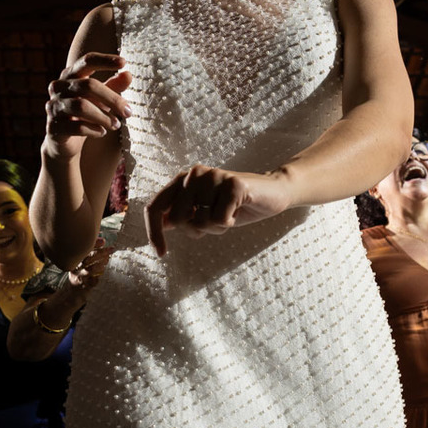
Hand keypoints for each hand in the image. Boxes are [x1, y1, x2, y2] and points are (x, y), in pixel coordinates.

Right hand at [43, 54, 132, 158]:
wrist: (65, 143)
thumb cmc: (86, 114)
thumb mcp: (102, 99)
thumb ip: (114, 87)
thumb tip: (128, 75)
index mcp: (71, 75)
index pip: (87, 61)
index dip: (104, 60)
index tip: (124, 62)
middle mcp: (58, 87)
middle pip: (87, 85)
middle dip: (112, 99)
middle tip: (128, 112)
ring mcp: (54, 106)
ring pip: (81, 106)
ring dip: (104, 117)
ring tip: (116, 125)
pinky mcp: (54, 127)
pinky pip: (77, 126)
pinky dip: (94, 130)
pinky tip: (102, 132)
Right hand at [67, 238, 111, 294]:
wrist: (75, 289)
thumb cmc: (82, 270)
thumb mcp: (84, 259)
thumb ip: (92, 249)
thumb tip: (102, 240)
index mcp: (74, 258)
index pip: (83, 249)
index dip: (94, 245)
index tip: (103, 241)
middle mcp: (75, 267)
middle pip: (88, 259)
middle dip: (100, 253)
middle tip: (111, 249)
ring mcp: (79, 276)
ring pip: (89, 270)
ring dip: (100, 264)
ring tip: (107, 260)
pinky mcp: (83, 285)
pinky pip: (92, 281)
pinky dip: (98, 276)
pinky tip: (103, 270)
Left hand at [144, 166, 293, 257]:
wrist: (273, 192)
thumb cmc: (235, 205)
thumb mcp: (204, 211)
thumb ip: (181, 214)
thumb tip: (161, 224)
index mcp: (183, 179)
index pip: (155, 207)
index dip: (153, 232)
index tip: (161, 253)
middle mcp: (194, 174)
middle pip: (177, 220)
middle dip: (196, 229)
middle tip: (216, 220)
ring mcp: (213, 176)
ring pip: (200, 222)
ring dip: (217, 227)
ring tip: (230, 213)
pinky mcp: (233, 184)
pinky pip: (219, 220)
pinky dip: (229, 223)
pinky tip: (238, 211)